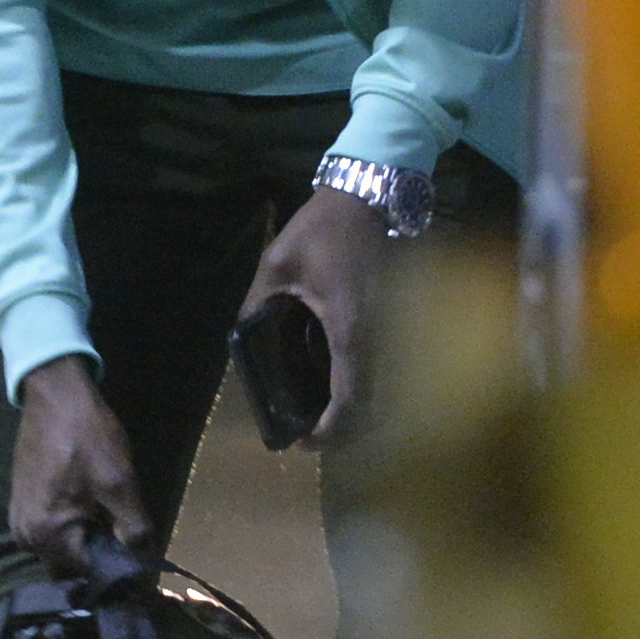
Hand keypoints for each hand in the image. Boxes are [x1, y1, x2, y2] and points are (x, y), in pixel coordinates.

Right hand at [8, 354, 152, 575]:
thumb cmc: (87, 437)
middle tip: (119, 533)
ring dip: (81, 542)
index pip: (87, 576)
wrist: (56, 393)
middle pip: (68, 568)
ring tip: (104, 518)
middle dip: (95, 558)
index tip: (133, 556)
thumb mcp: (120, 482)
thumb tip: (140, 562)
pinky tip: (86, 505)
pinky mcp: (20, 502)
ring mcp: (18, 517)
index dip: (115, 570)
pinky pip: (47, 531)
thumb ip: (134, 530)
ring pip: (57, 550)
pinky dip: (67, 527)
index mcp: (46, 535)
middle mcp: (25, 534)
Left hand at [240, 185, 385, 441]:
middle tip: (307, 433)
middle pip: (371, 404)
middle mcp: (378, 338)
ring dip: (354, 409)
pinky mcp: (396, 320)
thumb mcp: (277, 264)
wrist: (368, 196)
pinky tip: (335, 378)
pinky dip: (362, 384)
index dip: (331, 431)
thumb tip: (243, 335)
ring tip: (318, 413)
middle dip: (342, 428)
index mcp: (349, 330)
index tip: (305, 442)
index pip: (349, 400)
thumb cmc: (323, 230)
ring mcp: (394, 330)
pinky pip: (382, 366)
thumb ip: (258, 302)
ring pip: (381, 388)